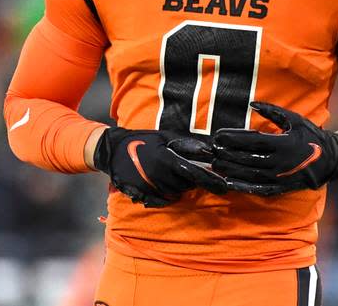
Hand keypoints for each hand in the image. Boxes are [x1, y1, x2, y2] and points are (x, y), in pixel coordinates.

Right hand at [92, 128, 227, 206]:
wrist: (113, 152)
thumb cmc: (143, 141)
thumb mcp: (165, 137)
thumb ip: (187, 145)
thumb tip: (209, 151)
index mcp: (166, 160)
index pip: (195, 174)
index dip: (211, 181)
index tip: (224, 188)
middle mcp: (159, 176)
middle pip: (186, 186)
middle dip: (190, 180)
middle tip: (183, 170)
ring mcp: (150, 188)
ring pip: (175, 194)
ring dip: (178, 187)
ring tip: (169, 174)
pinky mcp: (142, 196)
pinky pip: (162, 200)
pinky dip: (166, 194)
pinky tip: (159, 182)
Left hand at [212, 101, 337, 195]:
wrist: (331, 160)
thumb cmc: (311, 136)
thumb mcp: (294, 119)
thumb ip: (272, 111)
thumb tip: (251, 104)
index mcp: (283, 143)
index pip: (252, 141)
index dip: (233, 139)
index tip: (218, 135)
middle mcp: (280, 162)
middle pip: (247, 159)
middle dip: (227, 154)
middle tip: (211, 150)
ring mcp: (279, 177)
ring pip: (249, 174)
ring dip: (230, 170)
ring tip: (215, 164)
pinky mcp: (281, 188)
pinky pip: (258, 189)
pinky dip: (242, 187)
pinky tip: (229, 183)